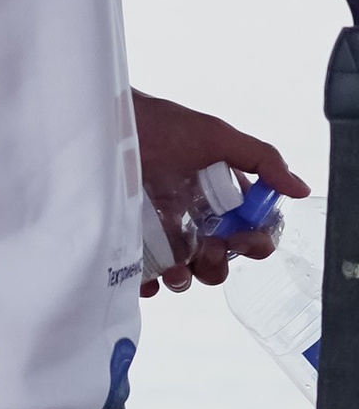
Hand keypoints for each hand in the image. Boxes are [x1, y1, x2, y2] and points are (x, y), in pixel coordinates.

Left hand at [132, 87, 306, 292]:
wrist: (107, 125)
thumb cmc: (160, 125)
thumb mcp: (214, 136)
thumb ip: (260, 160)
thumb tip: (301, 188)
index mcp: (218, 198)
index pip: (250, 233)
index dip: (255, 242)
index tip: (244, 239)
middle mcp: (193, 218)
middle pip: (220, 260)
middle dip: (220, 263)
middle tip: (208, 248)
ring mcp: (161, 231)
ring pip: (185, 273)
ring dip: (187, 279)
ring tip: (176, 269)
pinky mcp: (131, 240)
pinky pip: (145, 274)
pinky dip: (149, 283)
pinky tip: (147, 279)